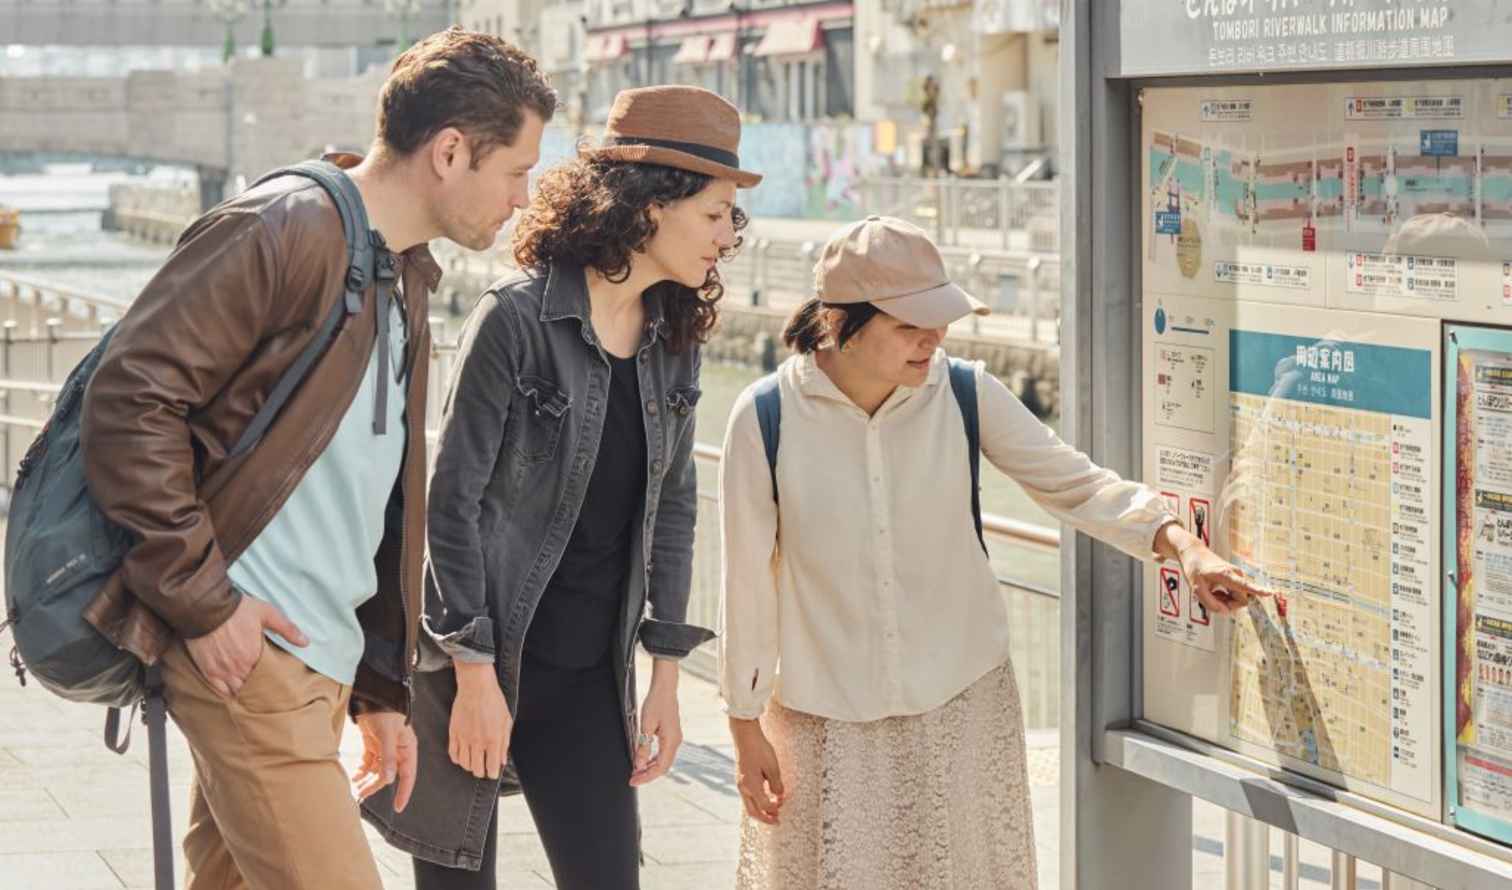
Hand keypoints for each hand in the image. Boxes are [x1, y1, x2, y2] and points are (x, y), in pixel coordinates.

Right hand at [185, 593, 307, 696]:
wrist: (205, 608)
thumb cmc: (237, 609)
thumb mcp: (267, 613)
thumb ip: (287, 629)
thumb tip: (306, 642)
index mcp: (254, 655)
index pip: (268, 677)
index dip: (273, 680)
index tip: (279, 683)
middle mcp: (238, 667)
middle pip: (253, 686)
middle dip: (260, 689)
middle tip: (268, 692)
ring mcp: (222, 671)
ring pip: (237, 691)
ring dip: (245, 693)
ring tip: (253, 696)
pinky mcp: (208, 671)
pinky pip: (219, 690)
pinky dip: (227, 694)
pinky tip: (234, 696)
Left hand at [354, 710, 417, 811]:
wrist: (374, 696)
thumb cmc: (386, 712)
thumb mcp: (388, 735)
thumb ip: (388, 757)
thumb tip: (389, 779)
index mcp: (407, 749)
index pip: (408, 775)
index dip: (404, 791)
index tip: (398, 806)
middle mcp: (397, 751)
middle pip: (388, 775)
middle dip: (375, 785)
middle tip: (362, 794)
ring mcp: (385, 749)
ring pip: (377, 770)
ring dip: (367, 779)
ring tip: (356, 787)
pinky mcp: (373, 745)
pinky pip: (368, 763)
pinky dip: (361, 770)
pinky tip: (355, 776)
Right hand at [449, 660, 511, 779]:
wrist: (476, 686)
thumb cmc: (493, 701)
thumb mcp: (506, 721)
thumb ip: (504, 743)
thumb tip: (502, 760)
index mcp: (493, 739)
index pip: (491, 767)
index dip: (492, 773)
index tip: (493, 772)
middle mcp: (477, 742)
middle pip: (476, 769)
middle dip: (481, 771)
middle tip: (484, 767)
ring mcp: (464, 738)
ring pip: (464, 764)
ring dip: (470, 766)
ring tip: (474, 762)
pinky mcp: (453, 732)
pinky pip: (453, 753)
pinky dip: (457, 759)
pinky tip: (462, 756)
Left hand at [631, 660, 681, 786]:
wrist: (665, 688)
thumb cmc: (656, 703)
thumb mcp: (645, 726)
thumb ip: (642, 747)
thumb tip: (638, 765)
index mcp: (671, 741)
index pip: (660, 768)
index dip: (646, 777)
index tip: (633, 781)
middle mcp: (675, 742)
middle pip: (663, 767)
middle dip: (647, 774)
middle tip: (632, 778)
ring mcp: (675, 739)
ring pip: (663, 761)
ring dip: (650, 768)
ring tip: (636, 771)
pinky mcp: (671, 735)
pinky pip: (663, 753)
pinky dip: (653, 759)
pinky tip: (643, 760)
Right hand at [730, 718, 785, 823]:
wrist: (745, 735)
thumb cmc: (759, 749)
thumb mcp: (772, 767)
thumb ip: (776, 784)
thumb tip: (778, 796)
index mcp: (752, 786)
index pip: (764, 806)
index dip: (775, 809)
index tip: (783, 805)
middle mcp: (744, 788)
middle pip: (753, 812)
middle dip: (765, 818)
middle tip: (777, 821)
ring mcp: (740, 783)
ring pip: (749, 805)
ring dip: (761, 810)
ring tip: (773, 810)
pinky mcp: (740, 778)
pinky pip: (748, 796)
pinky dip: (757, 801)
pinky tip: (765, 797)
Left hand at [1176, 537, 1271, 615]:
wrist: (1194, 553)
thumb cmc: (1194, 568)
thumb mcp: (1196, 588)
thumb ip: (1210, 603)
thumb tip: (1226, 612)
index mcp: (1226, 575)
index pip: (1244, 585)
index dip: (1258, 590)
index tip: (1270, 593)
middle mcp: (1236, 575)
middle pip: (1240, 601)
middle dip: (1227, 604)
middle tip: (1211, 597)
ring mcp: (1237, 577)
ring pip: (1237, 599)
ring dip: (1224, 600)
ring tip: (1211, 591)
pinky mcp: (1236, 579)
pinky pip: (1234, 595)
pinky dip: (1224, 597)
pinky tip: (1214, 591)